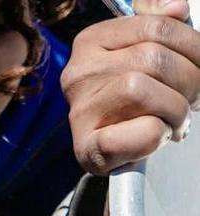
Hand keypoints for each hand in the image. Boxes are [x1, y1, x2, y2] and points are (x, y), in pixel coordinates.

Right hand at [62, 0, 199, 173]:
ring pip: (140, 89)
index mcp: (92, 42)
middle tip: (192, 97)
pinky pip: (141, 130)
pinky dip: (159, 134)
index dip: (193, 45)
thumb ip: (159, 23)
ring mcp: (80, 112)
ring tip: (176, 118)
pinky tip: (158, 134)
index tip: (199, 64)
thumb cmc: (136, 98)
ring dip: (176, 108)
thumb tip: (178, 8)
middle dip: (189, 80)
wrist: (113, 147)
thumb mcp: (144, 50)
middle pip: (152, 59)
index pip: (156, 27)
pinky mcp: (88, 148)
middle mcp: (79, 74)